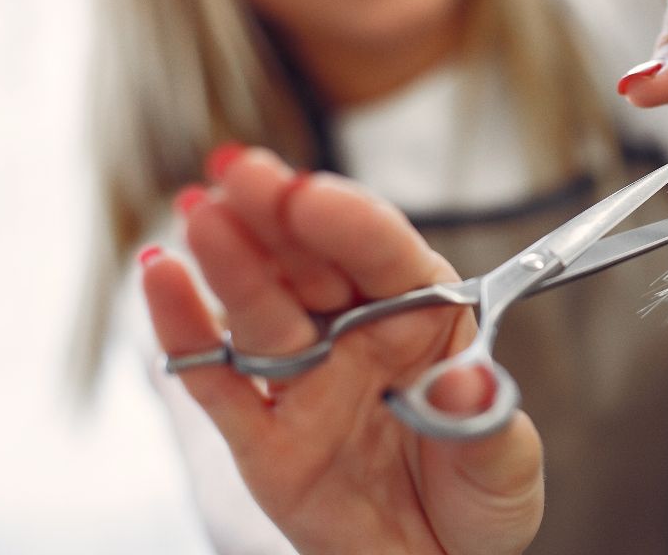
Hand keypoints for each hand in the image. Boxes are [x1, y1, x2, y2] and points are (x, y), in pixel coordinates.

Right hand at [141, 147, 542, 554]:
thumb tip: (465, 382)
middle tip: (239, 170)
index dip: (347, 220)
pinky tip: (161, 280)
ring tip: (201, 214)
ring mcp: (306, 380)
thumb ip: (485, 419)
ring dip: (230, 261)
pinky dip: (187, 334)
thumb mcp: (506, 463)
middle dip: (277, 212)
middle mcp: (358, 334)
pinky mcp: (262, 436)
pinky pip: (219, 382)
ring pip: (260, 309)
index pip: (384, 253)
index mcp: (424, 316)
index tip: (311, 194)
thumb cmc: (480, 497)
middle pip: (311, 261)